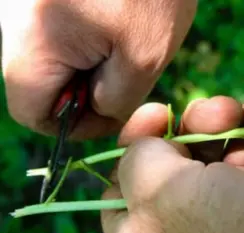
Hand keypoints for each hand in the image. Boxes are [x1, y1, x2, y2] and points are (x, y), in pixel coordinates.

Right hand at [0, 0, 196, 138]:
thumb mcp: (144, 55)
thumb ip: (114, 98)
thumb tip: (95, 111)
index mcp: (32, 45)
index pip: (31, 113)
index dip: (73, 124)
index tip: (109, 110)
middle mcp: (14, 24)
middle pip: (42, 85)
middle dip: (86, 89)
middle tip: (124, 70)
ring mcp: (25, 6)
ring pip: (53, 58)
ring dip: (91, 62)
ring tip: (125, 40)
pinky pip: (60, 32)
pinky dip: (90, 38)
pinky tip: (118, 21)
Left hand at [101, 66, 243, 232]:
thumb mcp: (163, 194)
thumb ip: (138, 159)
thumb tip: (147, 142)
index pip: (130, 181)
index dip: (142, 141)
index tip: (160, 112)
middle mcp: (195, 230)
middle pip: (190, 158)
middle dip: (207, 122)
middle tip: (224, 110)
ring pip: (241, 152)